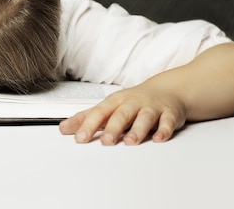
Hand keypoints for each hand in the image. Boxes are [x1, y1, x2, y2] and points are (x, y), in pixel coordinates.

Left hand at [59, 84, 186, 144]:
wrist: (167, 90)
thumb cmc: (132, 102)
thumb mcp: (108, 107)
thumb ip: (86, 118)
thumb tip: (63, 129)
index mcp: (115, 101)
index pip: (99, 112)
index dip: (89, 125)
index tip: (79, 138)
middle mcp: (132, 103)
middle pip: (122, 114)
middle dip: (114, 127)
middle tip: (106, 142)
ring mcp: (151, 108)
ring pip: (145, 117)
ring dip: (138, 129)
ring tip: (131, 141)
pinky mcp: (169, 114)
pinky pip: (167, 121)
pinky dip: (164, 130)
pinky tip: (159, 139)